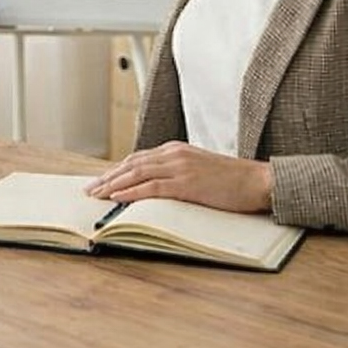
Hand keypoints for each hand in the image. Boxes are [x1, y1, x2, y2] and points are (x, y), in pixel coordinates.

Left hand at [86, 141, 273, 213]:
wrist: (259, 181)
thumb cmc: (233, 180)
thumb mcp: (199, 171)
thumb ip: (177, 174)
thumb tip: (156, 188)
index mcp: (176, 150)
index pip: (138, 159)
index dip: (116, 170)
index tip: (100, 181)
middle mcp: (174, 154)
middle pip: (132, 164)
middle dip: (108, 177)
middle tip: (89, 189)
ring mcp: (180, 167)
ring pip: (137, 173)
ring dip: (113, 185)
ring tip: (96, 195)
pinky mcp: (187, 183)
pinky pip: (152, 186)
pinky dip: (131, 192)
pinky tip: (117, 197)